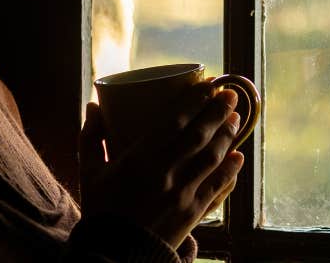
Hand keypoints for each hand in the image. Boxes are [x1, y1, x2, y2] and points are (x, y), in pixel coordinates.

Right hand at [78, 83, 244, 249]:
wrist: (112, 254)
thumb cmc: (100, 209)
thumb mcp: (90, 172)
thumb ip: (91, 137)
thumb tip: (94, 105)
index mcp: (139, 159)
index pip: (175, 121)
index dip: (195, 100)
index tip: (209, 85)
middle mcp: (165, 173)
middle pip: (199, 135)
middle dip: (219, 111)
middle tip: (232, 94)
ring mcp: (182, 193)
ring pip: (212, 157)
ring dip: (227, 135)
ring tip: (237, 118)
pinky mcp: (192, 213)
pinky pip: (217, 187)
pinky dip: (231, 171)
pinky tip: (239, 157)